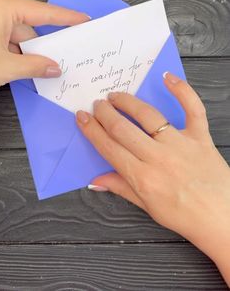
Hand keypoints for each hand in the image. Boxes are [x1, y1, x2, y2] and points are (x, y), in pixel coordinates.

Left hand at [0, 0, 88, 87]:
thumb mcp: (3, 66)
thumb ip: (32, 67)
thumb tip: (52, 68)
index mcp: (3, 8)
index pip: (44, 12)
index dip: (66, 17)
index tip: (82, 19)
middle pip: (29, 28)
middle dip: (41, 48)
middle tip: (60, 61)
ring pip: (16, 37)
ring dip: (24, 54)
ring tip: (36, 71)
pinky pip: (5, 40)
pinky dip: (12, 54)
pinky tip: (19, 68)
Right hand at [76, 72, 229, 284]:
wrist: (222, 218)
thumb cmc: (185, 216)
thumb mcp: (148, 207)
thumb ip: (121, 188)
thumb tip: (95, 180)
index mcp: (142, 177)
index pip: (108, 147)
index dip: (91, 130)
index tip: (82, 117)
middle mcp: (158, 157)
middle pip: (122, 128)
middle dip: (104, 113)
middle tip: (97, 104)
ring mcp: (180, 144)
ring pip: (147, 115)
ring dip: (127, 102)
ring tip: (116, 95)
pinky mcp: (200, 136)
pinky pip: (192, 108)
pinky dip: (181, 90)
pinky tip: (167, 78)